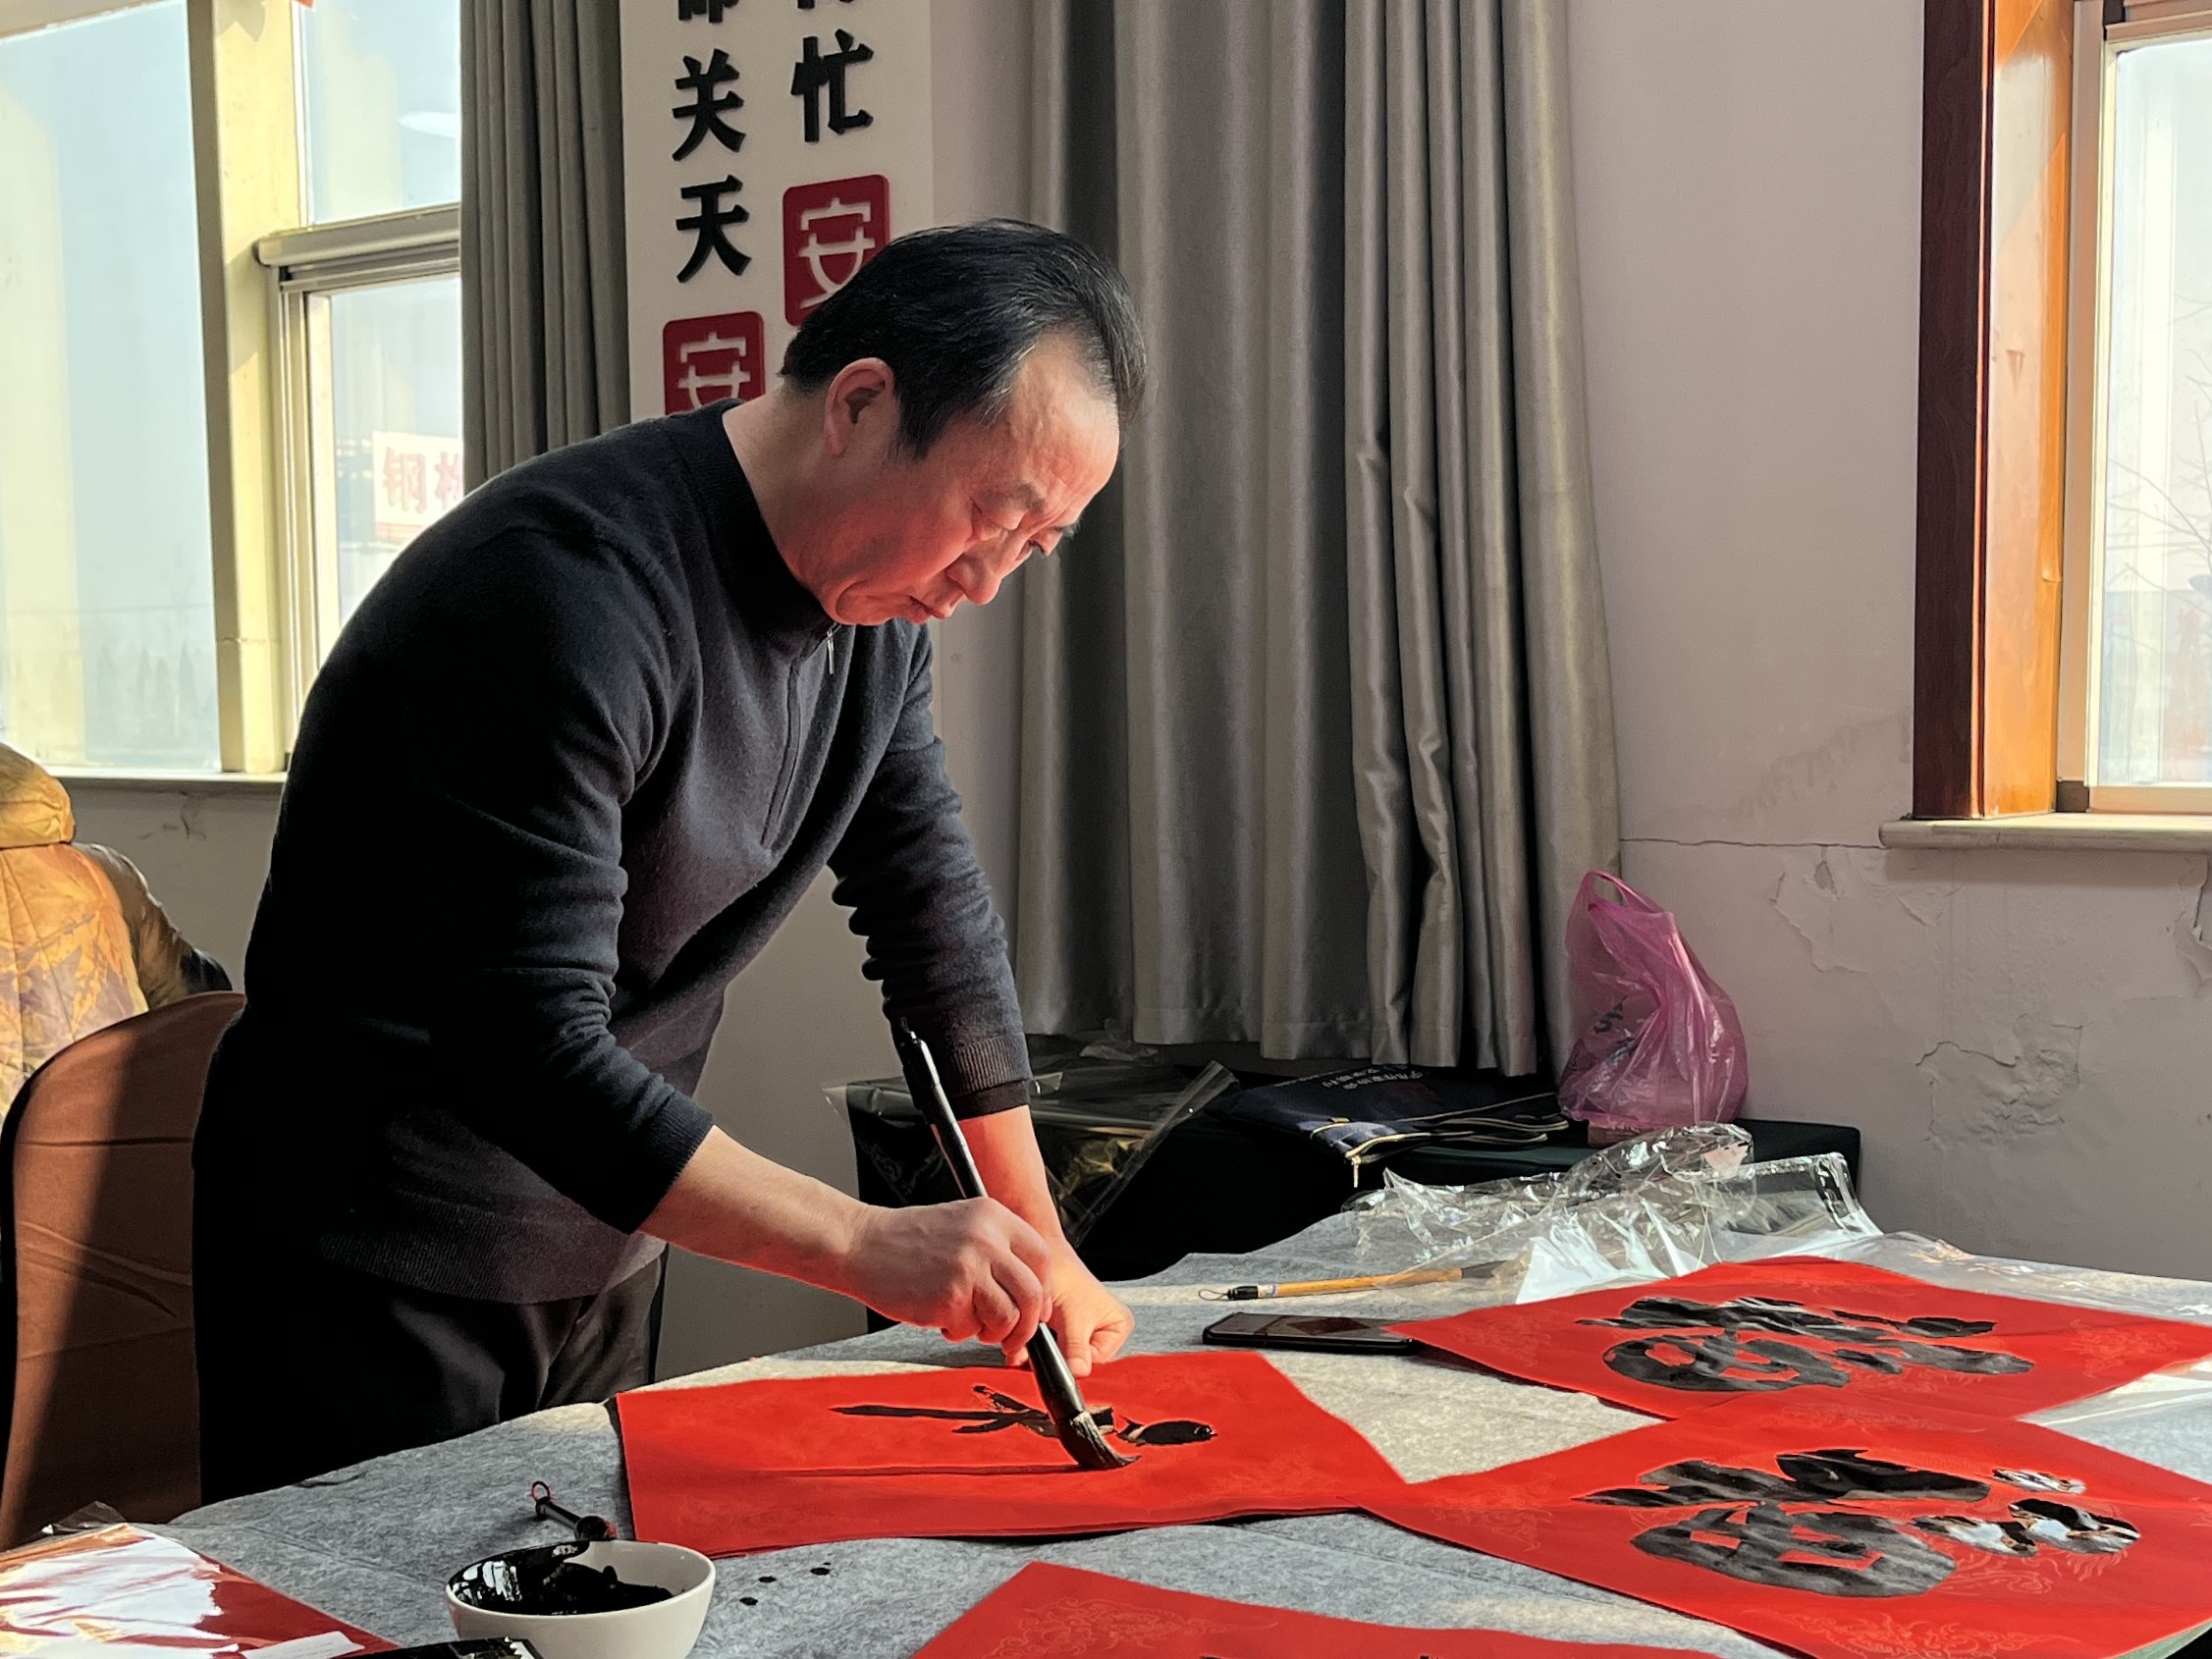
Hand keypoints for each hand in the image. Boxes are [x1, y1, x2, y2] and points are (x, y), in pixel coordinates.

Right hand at [839, 1197, 1055, 1357]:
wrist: (859, 1244)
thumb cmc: (905, 1241)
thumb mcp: (961, 1225)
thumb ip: (997, 1249)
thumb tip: (1033, 1292)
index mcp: (993, 1217)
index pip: (1042, 1258)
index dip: (1043, 1290)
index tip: (1035, 1309)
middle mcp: (987, 1239)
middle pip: (1033, 1293)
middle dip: (1027, 1325)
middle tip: (1012, 1337)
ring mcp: (969, 1268)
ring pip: (1008, 1317)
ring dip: (992, 1332)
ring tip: (967, 1323)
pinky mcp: (950, 1297)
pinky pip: (971, 1329)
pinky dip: (958, 1332)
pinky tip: (939, 1316)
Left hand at [1033, 1248, 1133, 1376]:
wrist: (1040, 1257)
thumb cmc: (1062, 1275)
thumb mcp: (1072, 1315)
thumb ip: (1075, 1347)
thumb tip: (1078, 1373)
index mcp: (1119, 1326)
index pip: (1097, 1361)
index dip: (1074, 1356)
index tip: (1059, 1343)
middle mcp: (1104, 1331)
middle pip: (1078, 1362)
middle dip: (1056, 1355)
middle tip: (1045, 1335)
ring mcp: (1083, 1333)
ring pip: (1061, 1359)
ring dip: (1043, 1353)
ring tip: (1040, 1329)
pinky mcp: (1063, 1333)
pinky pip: (1050, 1353)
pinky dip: (1037, 1349)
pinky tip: (1033, 1335)